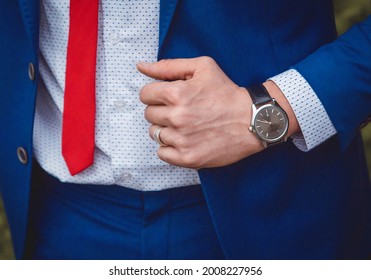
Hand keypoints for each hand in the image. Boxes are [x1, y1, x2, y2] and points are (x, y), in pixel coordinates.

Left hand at [137, 56, 263, 168]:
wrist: (252, 119)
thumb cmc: (227, 92)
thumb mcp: (202, 68)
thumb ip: (168, 66)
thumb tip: (141, 67)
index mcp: (176, 94)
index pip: (145, 95)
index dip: (156, 94)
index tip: (169, 97)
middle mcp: (177, 118)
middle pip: (149, 114)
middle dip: (161, 110)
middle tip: (181, 110)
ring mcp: (182, 140)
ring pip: (155, 134)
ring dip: (166, 129)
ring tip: (185, 125)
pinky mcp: (188, 158)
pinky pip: (162, 153)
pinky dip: (169, 147)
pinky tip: (184, 140)